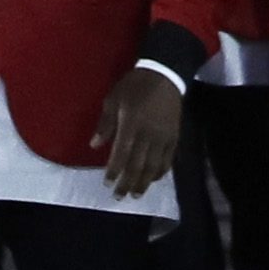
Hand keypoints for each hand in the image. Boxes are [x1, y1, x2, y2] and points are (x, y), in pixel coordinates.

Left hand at [90, 64, 183, 195]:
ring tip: (137, 194)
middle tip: (120, 197)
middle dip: (128, 182)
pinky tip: (155, 179)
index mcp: (131, 124)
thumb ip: (105, 123)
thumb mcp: (113, 99)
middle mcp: (148, 134)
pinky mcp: (175, 135)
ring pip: (154, 164)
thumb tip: (94, 145)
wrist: (165, 73)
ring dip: (144, 181)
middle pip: (138, 164)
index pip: (121, 154)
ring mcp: (163, 136)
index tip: (107, 183)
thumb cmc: (135, 85)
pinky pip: (169, 157)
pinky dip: (162, 170)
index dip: (114, 171)